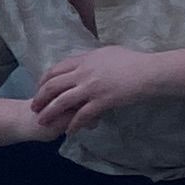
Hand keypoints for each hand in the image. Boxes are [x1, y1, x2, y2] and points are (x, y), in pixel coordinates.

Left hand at [26, 46, 163, 137]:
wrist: (150, 71)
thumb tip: (84, 61)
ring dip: (50, 112)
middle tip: (34, 108)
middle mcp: (84, 72)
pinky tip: (69, 131)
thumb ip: (92, 59)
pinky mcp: (103, 101)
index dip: (44, 80)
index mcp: (85, 59)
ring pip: (62, 101)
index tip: (39, 88)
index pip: (56, 69)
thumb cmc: (133, 61)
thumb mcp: (108, 53)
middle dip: (40, 97)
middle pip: (53, 85)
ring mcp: (92, 87)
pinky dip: (74, 124)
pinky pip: (83, 115)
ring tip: (42, 122)